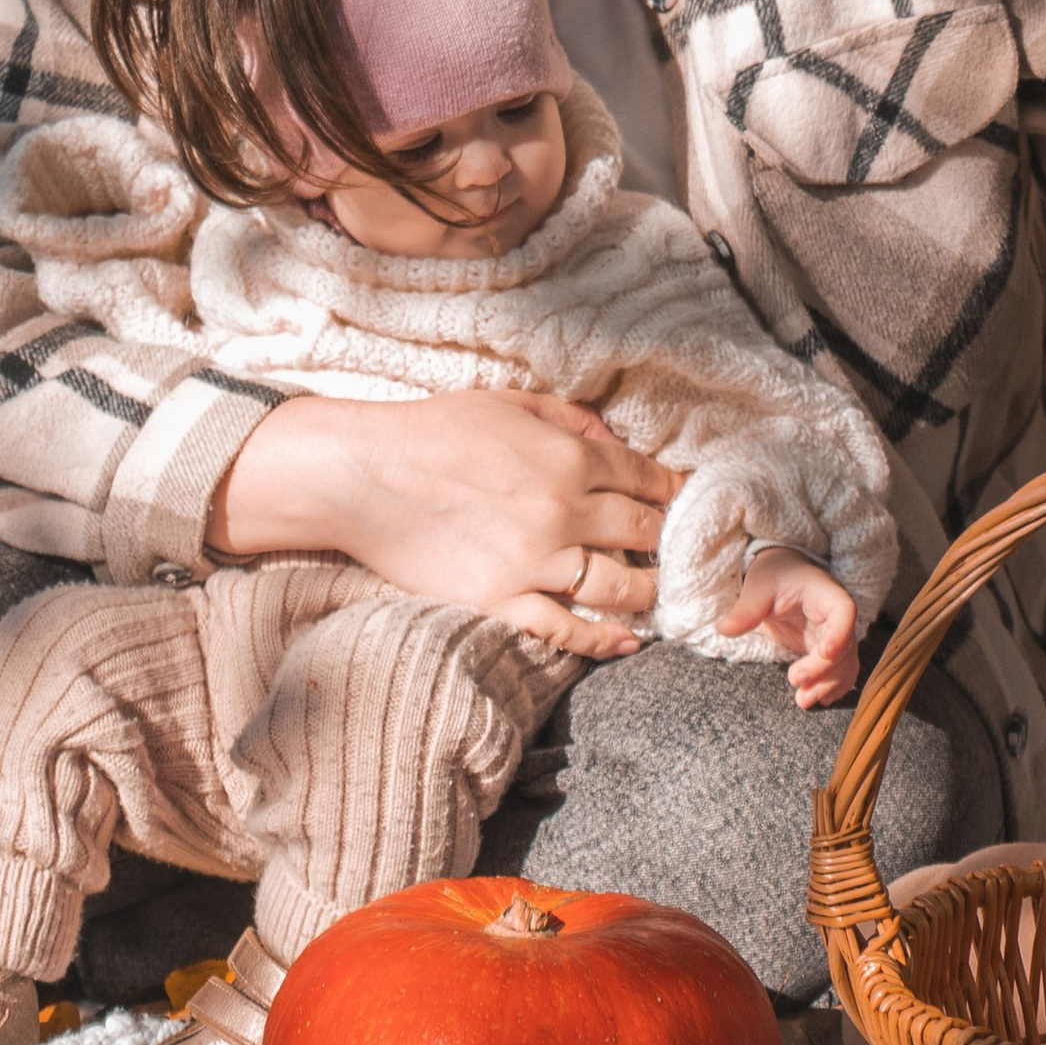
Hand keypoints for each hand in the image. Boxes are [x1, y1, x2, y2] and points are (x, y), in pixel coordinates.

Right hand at [210, 392, 680, 653]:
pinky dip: (604, 639)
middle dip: (668, 541)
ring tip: (659, 594)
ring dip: (649, 591)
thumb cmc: (433, 429)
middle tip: (682, 551)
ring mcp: (533, 560)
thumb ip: (571, 419)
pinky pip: (566, 630)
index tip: (683, 503)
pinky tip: (628, 641)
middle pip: (644, 533)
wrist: (362, 474)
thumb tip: (615, 440)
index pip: (647, 479)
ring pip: (620, 586)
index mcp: (570, 457)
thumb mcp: (510, 403)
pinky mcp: (499, 599)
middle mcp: (563, 510)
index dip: (672, 492)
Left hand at [721, 547, 860, 707]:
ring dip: (828, 685)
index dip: (839, 633)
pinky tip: (817, 700)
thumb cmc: (773, 576)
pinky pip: (840, 672)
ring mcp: (834, 636)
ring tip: (803, 701)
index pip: (845, 611)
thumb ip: (747, 609)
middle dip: (823, 669)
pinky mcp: (825, 651)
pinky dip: (832, 687)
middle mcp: (836, 617)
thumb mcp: (759, 587)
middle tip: (794, 680)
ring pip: (845, 664)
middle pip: (846, 645)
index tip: (823, 652)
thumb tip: (724, 629)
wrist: (779, 576)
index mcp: (826, 593)